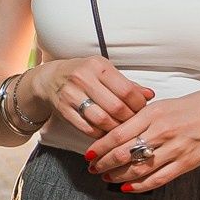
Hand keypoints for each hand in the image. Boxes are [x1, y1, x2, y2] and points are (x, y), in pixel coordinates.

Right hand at [24, 56, 153, 140]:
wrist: (50, 79)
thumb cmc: (82, 75)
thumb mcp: (104, 72)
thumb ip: (127, 84)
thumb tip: (150, 95)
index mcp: (97, 66)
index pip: (126, 90)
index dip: (138, 104)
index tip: (142, 109)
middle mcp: (83, 79)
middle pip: (115, 107)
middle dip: (129, 118)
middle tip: (134, 121)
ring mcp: (71, 95)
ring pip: (102, 120)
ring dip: (115, 128)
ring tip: (121, 128)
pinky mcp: (63, 110)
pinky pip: (87, 128)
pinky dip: (100, 133)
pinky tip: (106, 131)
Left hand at [85, 87, 199, 191]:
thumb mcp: (167, 104)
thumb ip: (144, 116)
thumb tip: (120, 128)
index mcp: (154, 113)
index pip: (117, 134)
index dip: (99, 147)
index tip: (88, 153)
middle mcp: (162, 132)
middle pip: (123, 153)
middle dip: (103, 163)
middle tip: (92, 168)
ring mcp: (175, 149)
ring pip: (138, 168)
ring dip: (118, 176)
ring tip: (106, 178)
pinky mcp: (187, 163)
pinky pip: (158, 178)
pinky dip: (140, 185)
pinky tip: (128, 188)